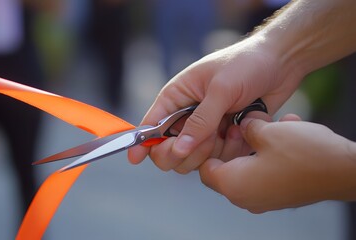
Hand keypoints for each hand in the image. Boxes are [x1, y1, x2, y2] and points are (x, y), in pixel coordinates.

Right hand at [128, 37, 303, 172]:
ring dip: (212, 151)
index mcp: (176, 97)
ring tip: (231, 128)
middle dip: (185, 152)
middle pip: (168, 150)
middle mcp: (186, 116)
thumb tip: (178, 149)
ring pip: (193, 159)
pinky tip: (242, 129)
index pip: (150, 125)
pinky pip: (218, 158)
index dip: (142, 144)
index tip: (136, 159)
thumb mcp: (220, 89)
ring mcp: (205, 129)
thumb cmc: (246, 64)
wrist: (281, 62)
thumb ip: (200, 121)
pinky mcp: (224, 138)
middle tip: (207, 139)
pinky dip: (231, 150)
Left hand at [199, 114, 355, 212]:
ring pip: (247, 166)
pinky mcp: (279, 195)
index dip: (208, 148)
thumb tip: (242, 126)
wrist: (344, 171)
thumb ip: (245, 128)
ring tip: (270, 124)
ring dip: (255, 144)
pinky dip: (268, 154)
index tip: (218, 130)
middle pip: (225, 167)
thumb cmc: (304, 154)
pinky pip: (264, 172)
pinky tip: (286, 132)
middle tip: (245, 125)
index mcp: (234, 185)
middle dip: (235, 142)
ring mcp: (263, 199)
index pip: (204, 169)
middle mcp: (245, 198)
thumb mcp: (266, 131)